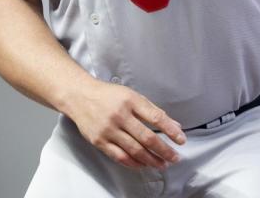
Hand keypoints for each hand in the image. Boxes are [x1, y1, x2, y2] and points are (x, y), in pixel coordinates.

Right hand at [67, 78, 185, 168]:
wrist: (79, 96)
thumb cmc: (107, 95)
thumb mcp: (131, 95)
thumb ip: (152, 110)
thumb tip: (174, 125)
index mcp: (130, 100)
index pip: (156, 117)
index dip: (171, 130)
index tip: (181, 140)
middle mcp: (119, 115)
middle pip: (147, 137)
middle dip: (164, 150)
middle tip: (175, 157)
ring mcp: (108, 129)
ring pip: (135, 150)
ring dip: (152, 160)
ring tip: (162, 164)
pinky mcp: (99, 141)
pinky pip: (120, 156)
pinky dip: (134, 163)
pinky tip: (143, 165)